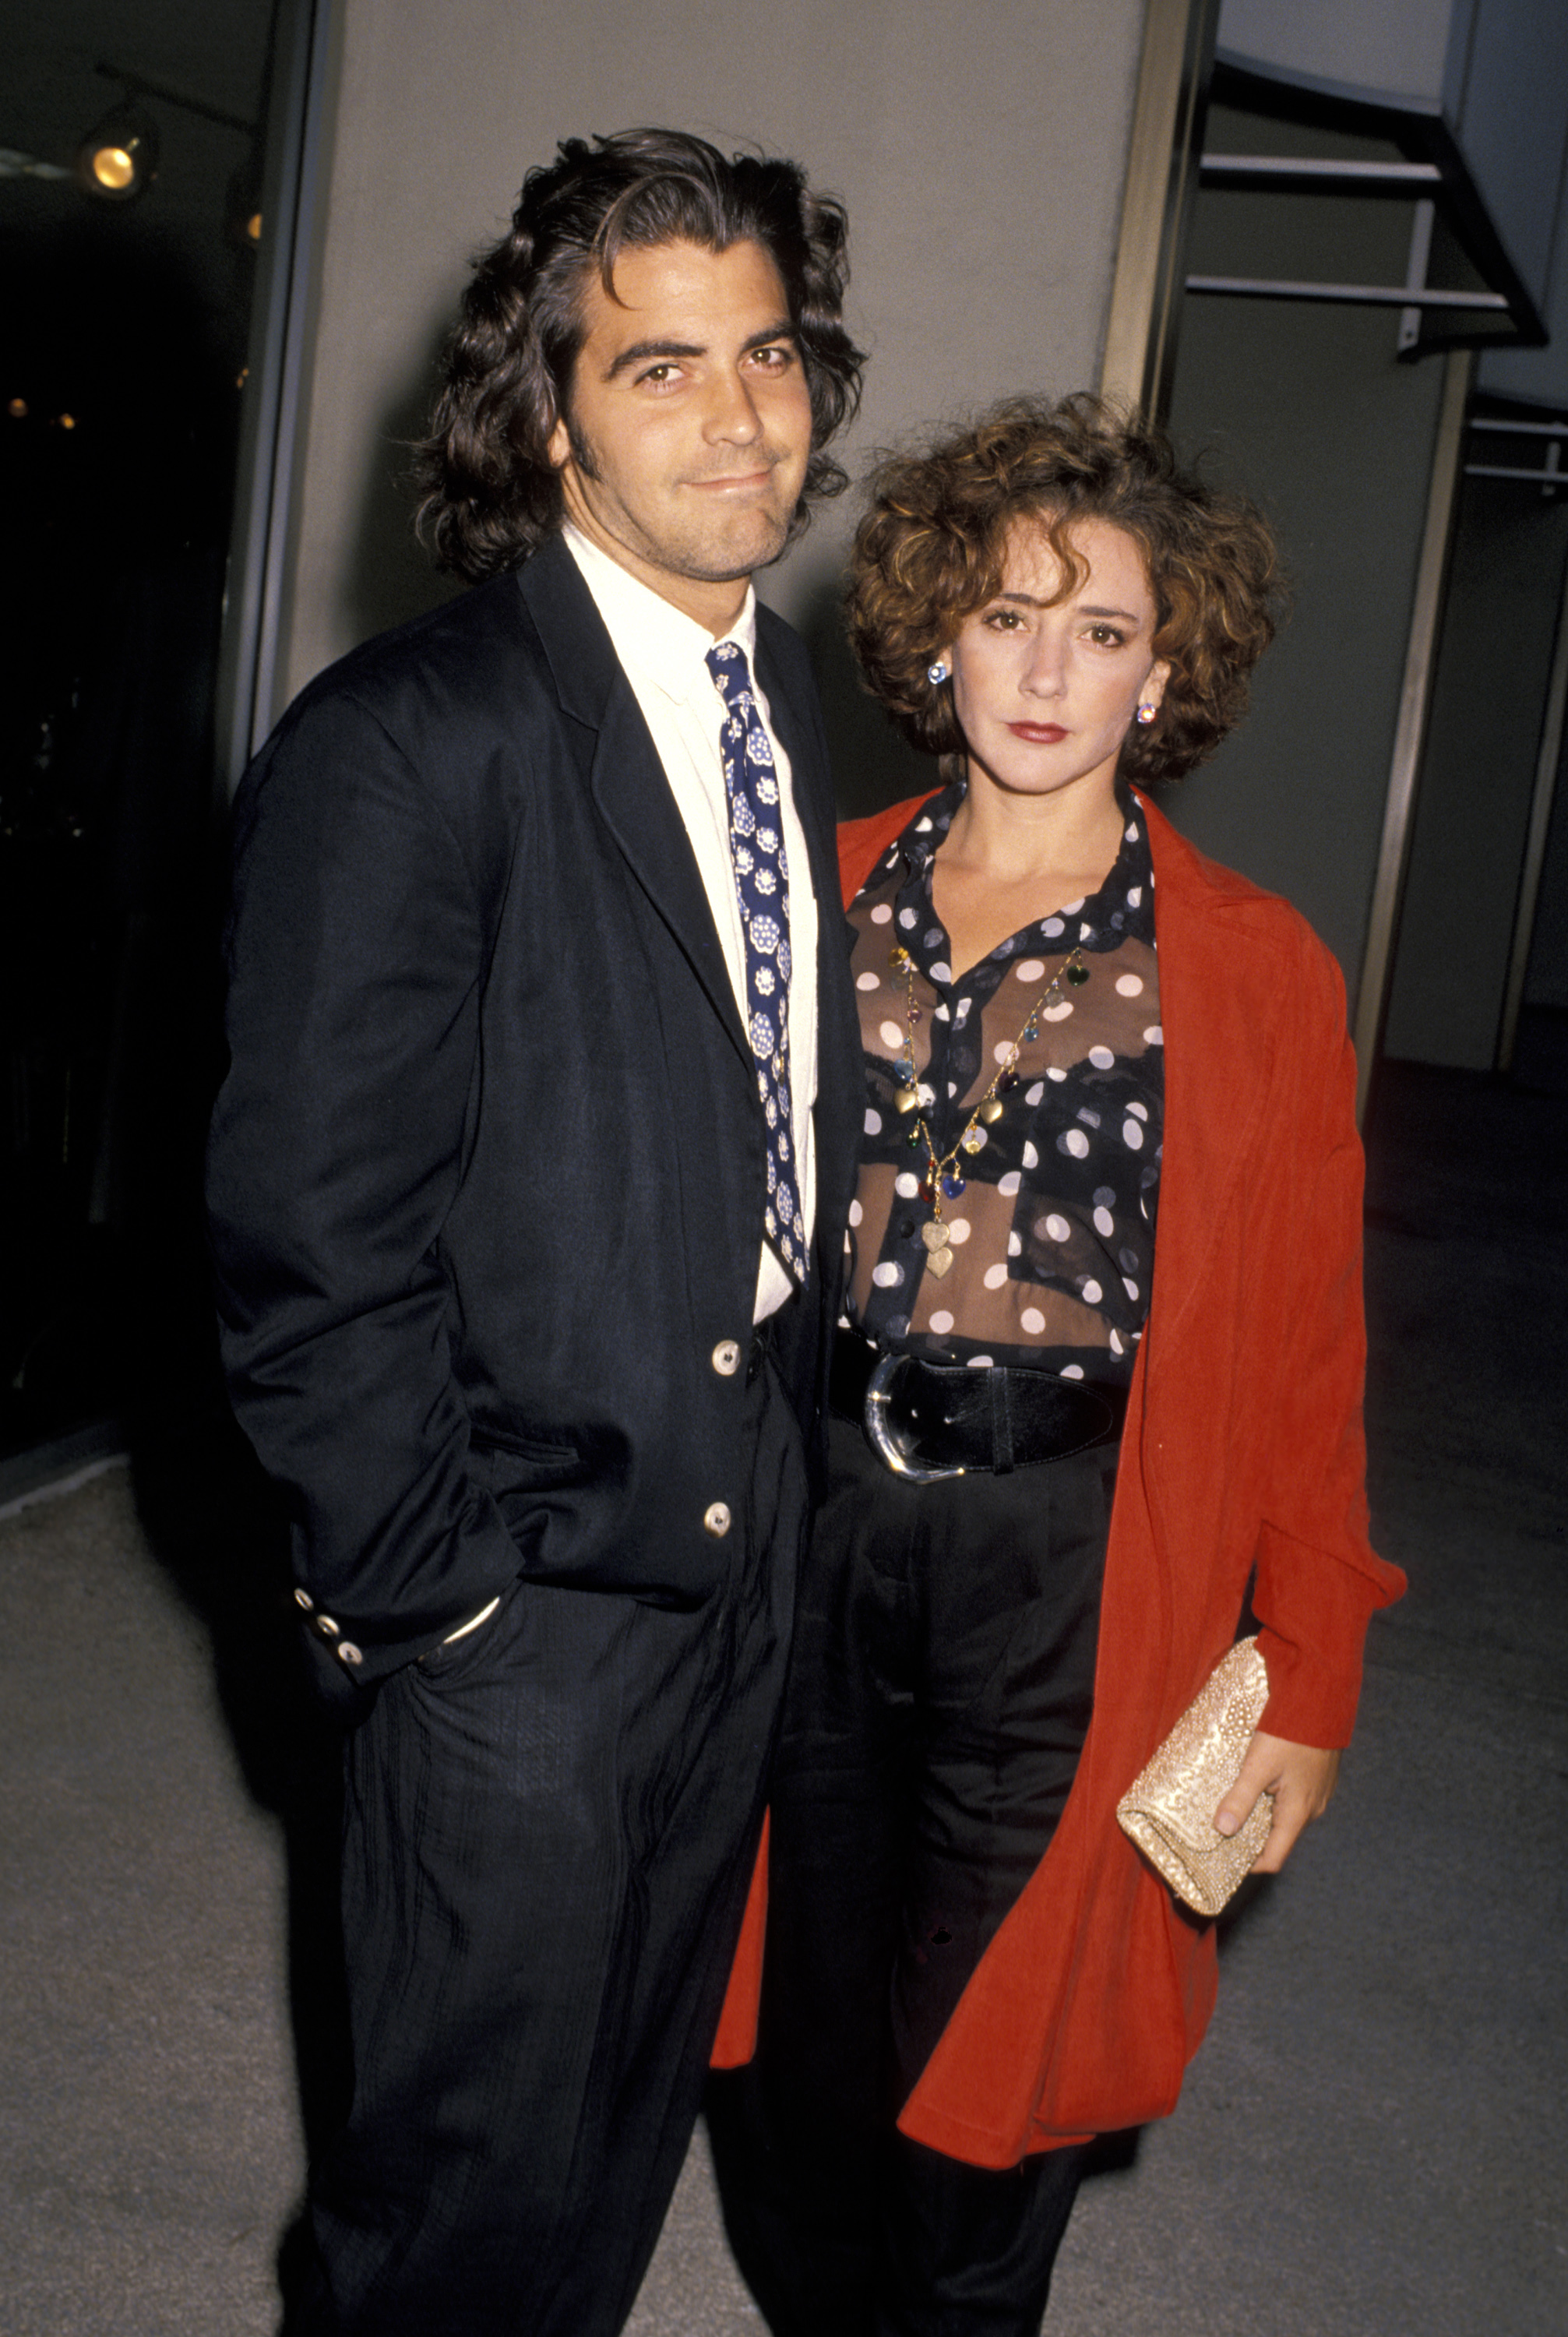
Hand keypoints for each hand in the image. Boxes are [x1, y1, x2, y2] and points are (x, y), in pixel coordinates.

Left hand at [1215, 1731, 1340, 1875]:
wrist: (1321, 1703)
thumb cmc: (1290, 1733)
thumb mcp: (1258, 1765)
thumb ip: (1240, 1798)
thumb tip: (1222, 1829)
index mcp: (1297, 1814)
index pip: (1274, 1858)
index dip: (1250, 1864)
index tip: (1226, 1858)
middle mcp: (1312, 1810)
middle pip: (1278, 1838)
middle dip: (1252, 1837)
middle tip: (1224, 1827)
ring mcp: (1317, 1794)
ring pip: (1286, 1816)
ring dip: (1263, 1815)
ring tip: (1236, 1802)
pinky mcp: (1318, 1779)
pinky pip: (1294, 1799)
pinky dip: (1275, 1798)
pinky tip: (1258, 1782)